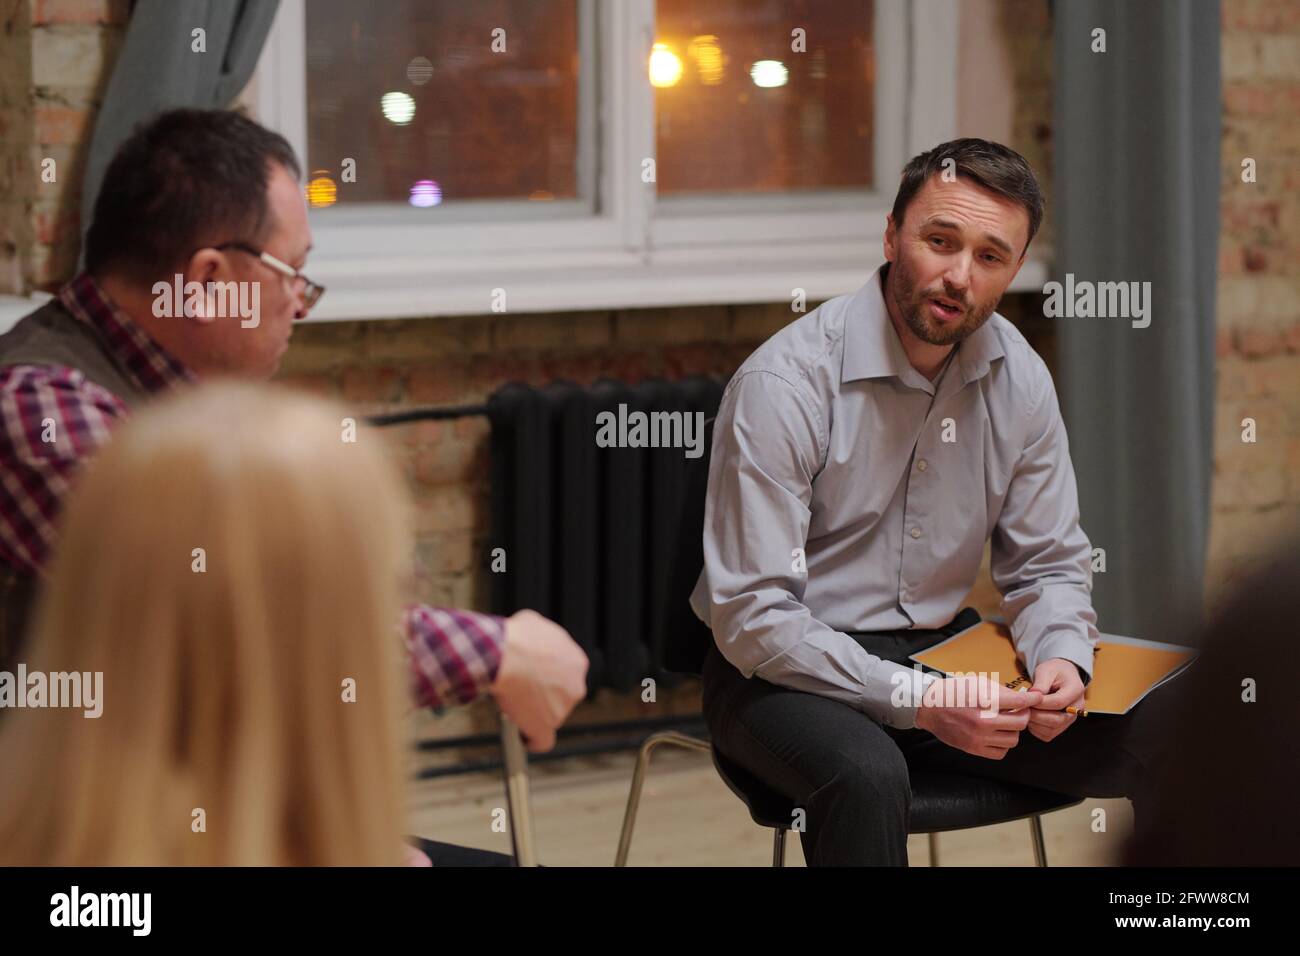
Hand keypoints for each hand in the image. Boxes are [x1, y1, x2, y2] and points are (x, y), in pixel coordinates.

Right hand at [490, 610, 588, 752]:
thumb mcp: (536, 625)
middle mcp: (575, 686)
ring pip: (550, 715)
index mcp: (577, 662)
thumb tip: (534, 637)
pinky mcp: (545, 726)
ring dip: (534, 712)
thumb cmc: (518, 638)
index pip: (566, 675)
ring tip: (511, 703)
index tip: (535, 679)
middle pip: (560, 696)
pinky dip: (532, 741)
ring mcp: (562, 708)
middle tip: (521, 691)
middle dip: (543, 695)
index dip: (548, 677)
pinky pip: (543, 741)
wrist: (506, 655)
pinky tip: (524, 739)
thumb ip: (543, 639)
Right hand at [915, 675, 1042, 759]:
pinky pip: (1001, 752)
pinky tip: (997, 735)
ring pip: (1013, 739)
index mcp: (984, 700)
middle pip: (1020, 722)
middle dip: (1023, 715)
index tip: (1037, 698)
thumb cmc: (954, 692)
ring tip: (1005, 724)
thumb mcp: (977, 683)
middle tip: (1019, 711)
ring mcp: (979, 737)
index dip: (1032, 699)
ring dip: (1013, 731)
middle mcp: (983, 720)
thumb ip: (1001, 691)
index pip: (1019, 701)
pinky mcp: (974, 748)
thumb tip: (1023, 697)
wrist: (930, 708)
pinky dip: (1003, 745)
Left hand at [1025, 658, 1085, 742]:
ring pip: (1052, 730)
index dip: (1040, 703)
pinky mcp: (1062, 727)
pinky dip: (1035, 729)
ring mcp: (1070, 719)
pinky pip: (1047, 735)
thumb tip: (1032, 696)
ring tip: (1026, 710)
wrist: (1061, 677)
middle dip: (1036, 715)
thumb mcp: (1046, 670)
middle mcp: (1077, 708)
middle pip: (1057, 720)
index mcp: (1076, 690)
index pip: (1059, 702)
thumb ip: (1040, 683)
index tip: (1027, 700)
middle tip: (1023, 707)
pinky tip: (1030, 717)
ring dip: (1034, 723)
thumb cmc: (1054, 672)